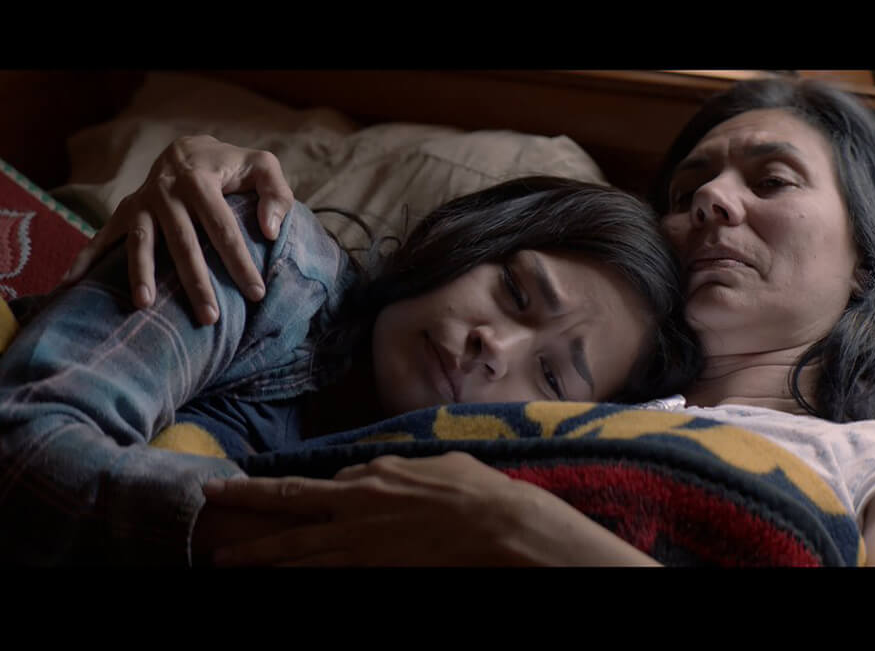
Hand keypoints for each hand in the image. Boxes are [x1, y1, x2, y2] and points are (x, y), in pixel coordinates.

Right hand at [61, 135, 295, 324]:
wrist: (188, 150)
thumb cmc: (232, 167)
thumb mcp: (262, 167)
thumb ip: (276, 195)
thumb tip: (270, 231)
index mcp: (201, 180)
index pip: (224, 228)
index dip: (240, 261)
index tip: (256, 293)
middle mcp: (166, 191)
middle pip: (182, 243)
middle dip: (195, 282)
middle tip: (209, 317)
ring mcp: (141, 203)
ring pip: (141, 242)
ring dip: (141, 275)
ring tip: (145, 306)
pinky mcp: (124, 212)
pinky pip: (101, 237)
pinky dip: (84, 259)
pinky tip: (70, 286)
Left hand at [202, 452, 659, 565]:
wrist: (498, 526)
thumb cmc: (475, 491)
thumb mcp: (435, 463)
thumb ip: (397, 469)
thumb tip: (376, 473)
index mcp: (371, 477)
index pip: (321, 483)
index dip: (290, 489)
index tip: (261, 491)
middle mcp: (355, 507)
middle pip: (288, 505)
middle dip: (246, 503)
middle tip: (208, 498)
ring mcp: (359, 544)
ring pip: (296, 550)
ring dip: (259, 556)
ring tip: (226, 560)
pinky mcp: (371, 569)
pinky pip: (323, 575)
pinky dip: (297, 577)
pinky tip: (275, 579)